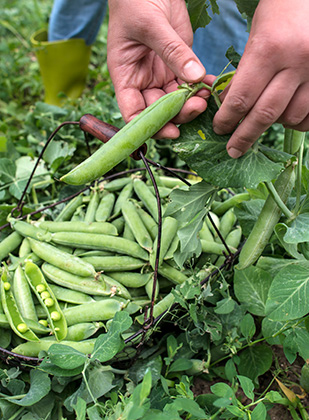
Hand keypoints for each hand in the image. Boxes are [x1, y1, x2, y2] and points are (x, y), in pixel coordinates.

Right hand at [107, 0, 212, 138]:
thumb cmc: (136, 1)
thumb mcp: (151, 24)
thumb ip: (172, 52)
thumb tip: (194, 79)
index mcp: (126, 77)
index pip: (133, 113)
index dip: (151, 127)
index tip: (172, 130)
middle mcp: (143, 82)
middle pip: (160, 111)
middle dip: (179, 114)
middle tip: (199, 106)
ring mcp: (161, 75)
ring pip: (177, 102)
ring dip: (193, 102)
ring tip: (207, 94)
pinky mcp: (178, 65)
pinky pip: (190, 84)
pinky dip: (202, 87)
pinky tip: (211, 84)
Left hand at [213, 0, 308, 157]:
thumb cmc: (281, 12)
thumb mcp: (256, 37)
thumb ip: (244, 73)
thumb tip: (229, 106)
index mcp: (270, 49)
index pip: (241, 98)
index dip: (227, 120)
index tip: (220, 129)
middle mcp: (296, 63)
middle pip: (264, 115)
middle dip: (245, 136)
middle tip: (233, 150)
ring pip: (290, 118)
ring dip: (273, 125)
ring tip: (261, 121)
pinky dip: (297, 122)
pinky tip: (286, 116)